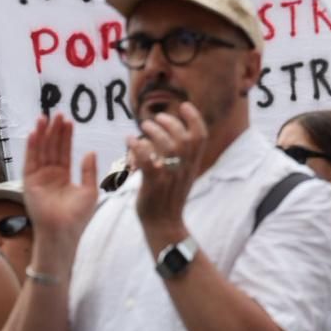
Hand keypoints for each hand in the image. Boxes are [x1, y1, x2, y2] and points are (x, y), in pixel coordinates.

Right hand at [22, 115, 98, 263]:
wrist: (63, 232)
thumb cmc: (78, 216)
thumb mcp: (89, 190)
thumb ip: (89, 170)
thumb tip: (90, 151)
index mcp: (63, 176)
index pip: (64, 151)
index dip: (66, 136)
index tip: (69, 120)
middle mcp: (49, 175)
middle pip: (52, 147)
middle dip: (54, 131)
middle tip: (58, 113)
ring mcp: (38, 178)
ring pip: (40, 151)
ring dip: (42, 134)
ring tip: (45, 117)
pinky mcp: (29, 183)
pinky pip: (30, 161)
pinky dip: (31, 147)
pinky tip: (34, 134)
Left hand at [129, 103, 209, 233]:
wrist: (164, 225)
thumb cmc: (168, 198)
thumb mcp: (181, 174)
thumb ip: (179, 155)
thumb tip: (168, 133)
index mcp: (192, 165)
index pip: (201, 136)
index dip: (194, 118)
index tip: (184, 105)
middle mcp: (183, 169)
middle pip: (184, 138)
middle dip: (171, 122)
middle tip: (157, 117)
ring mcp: (169, 177)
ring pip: (168, 147)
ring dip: (154, 132)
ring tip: (144, 126)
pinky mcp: (153, 185)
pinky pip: (147, 162)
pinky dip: (137, 147)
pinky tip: (129, 140)